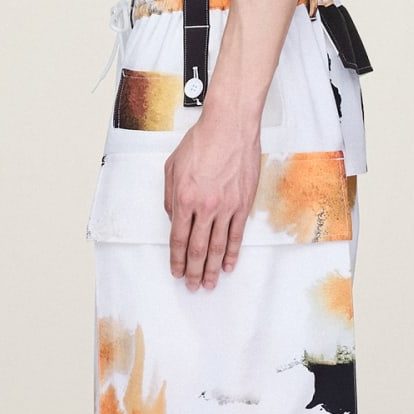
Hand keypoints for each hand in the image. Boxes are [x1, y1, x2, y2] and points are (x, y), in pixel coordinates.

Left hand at [164, 106, 259, 288]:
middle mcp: (204, 207)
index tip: (176, 271)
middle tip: (192, 286)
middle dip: (194, 271)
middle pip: (197, 248)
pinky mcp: (243, 204)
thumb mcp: (172, 167)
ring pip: (217, 246)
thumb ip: (170, 196)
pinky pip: (237, 235)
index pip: (178, 238)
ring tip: (210, 283)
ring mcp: (226, 207)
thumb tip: (174, 219)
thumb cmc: (201, 142)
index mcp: (183, 198)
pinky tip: (228, 265)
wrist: (230, 127)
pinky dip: (232, 253)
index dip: (176, 259)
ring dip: (212, 268)